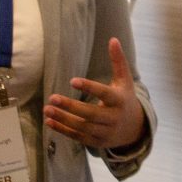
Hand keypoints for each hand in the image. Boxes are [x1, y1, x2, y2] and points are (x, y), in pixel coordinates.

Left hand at [44, 37, 144, 152]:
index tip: (72, 80)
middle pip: (91, 114)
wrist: (134, 129)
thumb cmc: (125, 98)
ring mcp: (105, 132)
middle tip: (52, 98)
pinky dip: (63, 130)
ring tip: (47, 109)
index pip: (104, 94)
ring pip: (82, 127)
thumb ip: (118, 61)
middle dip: (71, 107)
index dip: (89, 87)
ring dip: (63, 119)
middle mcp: (113, 118)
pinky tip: (49, 122)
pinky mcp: (96, 142)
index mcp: (120, 101)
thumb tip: (113, 39)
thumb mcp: (125, 80)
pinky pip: (78, 136)